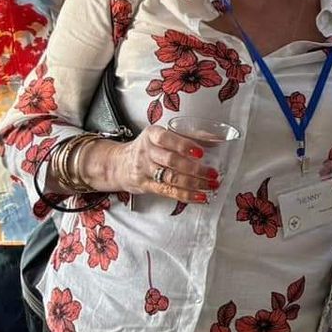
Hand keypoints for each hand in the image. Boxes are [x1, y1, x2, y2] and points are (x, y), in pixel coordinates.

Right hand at [99, 125, 216, 202]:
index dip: (184, 146)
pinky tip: (200, 197)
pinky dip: (186, 195)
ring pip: (171, 178)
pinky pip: (168, 191)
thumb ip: (185, 136)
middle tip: (212, 173)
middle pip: (171, 161)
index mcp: (152, 135)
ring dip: (194, 184)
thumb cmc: (147, 148)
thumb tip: (213, 138)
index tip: (200, 153)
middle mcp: (147, 152)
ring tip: (211, 185)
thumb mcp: (160, 136)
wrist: (118, 164)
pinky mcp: (146, 185)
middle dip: (195, 169)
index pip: (167, 139)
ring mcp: (145, 170)